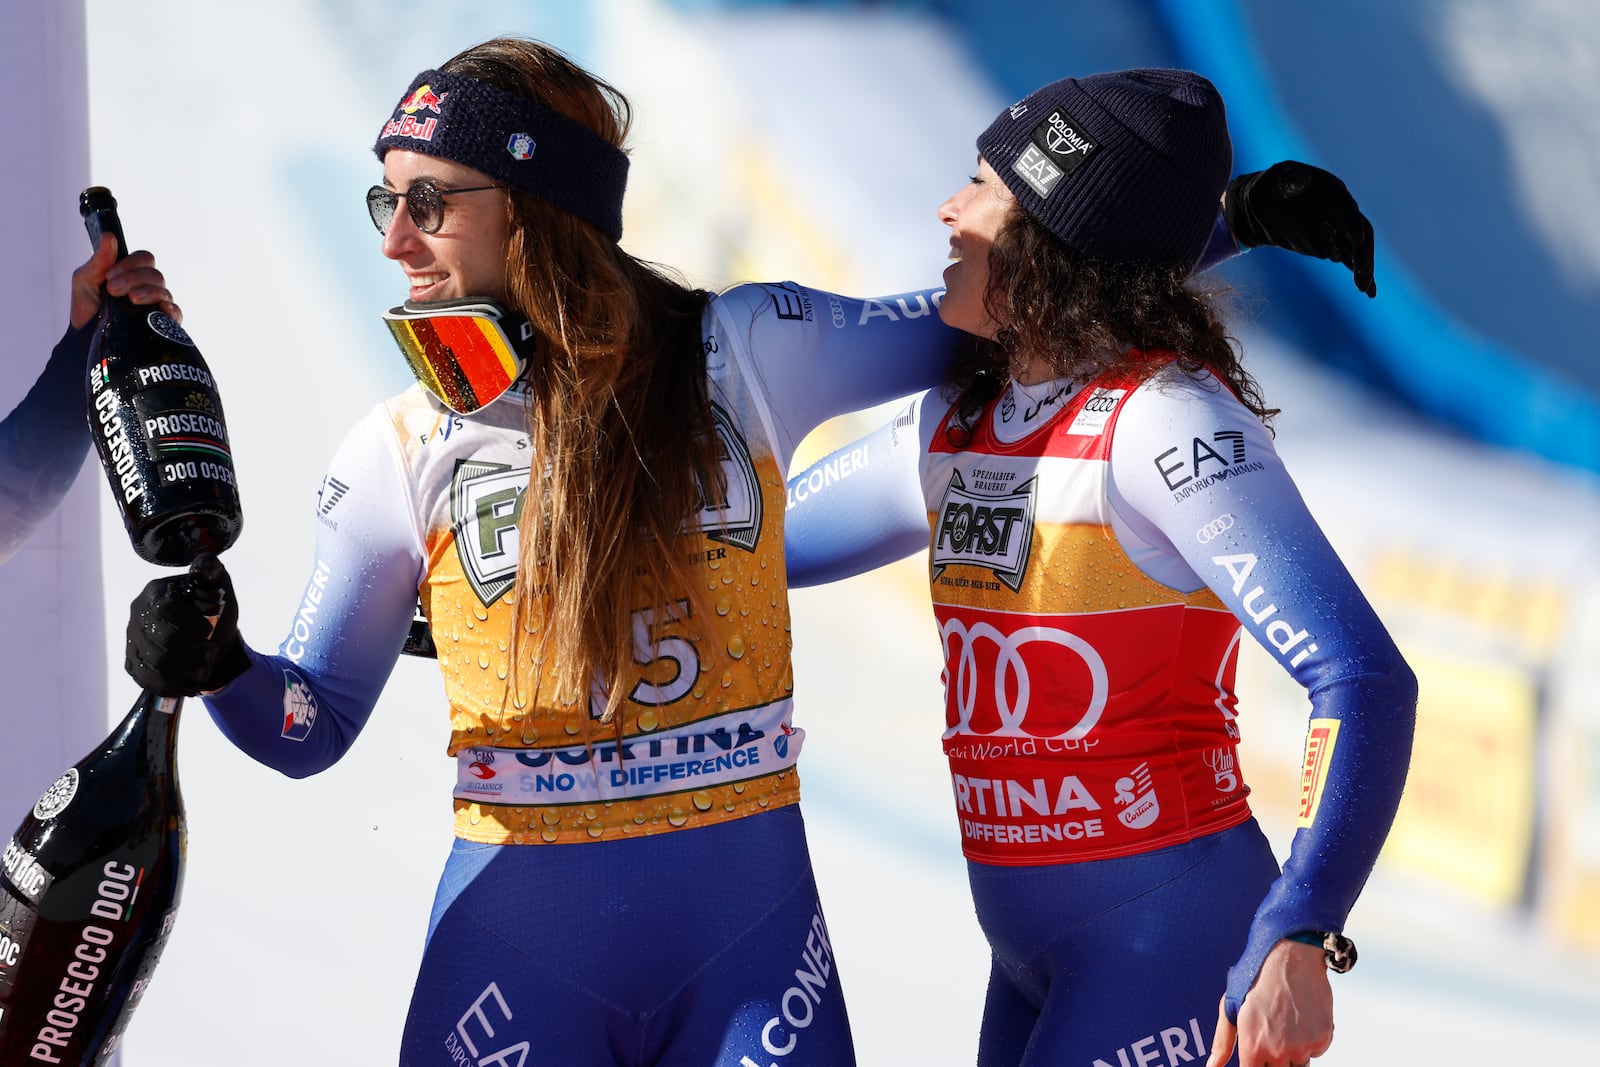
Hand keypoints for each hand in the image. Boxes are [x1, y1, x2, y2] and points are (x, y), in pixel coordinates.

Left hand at [70, 233, 182, 328]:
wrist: (86, 340)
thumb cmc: (87, 310)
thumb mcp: (85, 281)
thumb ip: (98, 260)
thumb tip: (109, 237)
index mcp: (131, 274)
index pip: (145, 259)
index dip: (130, 264)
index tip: (110, 276)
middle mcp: (147, 288)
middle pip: (155, 274)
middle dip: (134, 278)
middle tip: (113, 289)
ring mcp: (156, 306)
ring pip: (163, 291)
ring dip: (147, 291)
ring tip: (131, 299)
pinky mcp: (163, 324)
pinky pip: (175, 312)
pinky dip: (169, 308)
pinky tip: (157, 309)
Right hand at [126, 553, 248, 695]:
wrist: (210, 641)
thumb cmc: (214, 609)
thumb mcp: (218, 586)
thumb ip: (211, 572)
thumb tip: (204, 566)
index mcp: (155, 593)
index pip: (164, 609)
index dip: (189, 623)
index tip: (209, 630)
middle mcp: (137, 616)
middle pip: (161, 641)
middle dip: (192, 651)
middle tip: (211, 653)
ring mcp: (132, 642)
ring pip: (156, 664)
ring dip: (187, 671)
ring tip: (205, 669)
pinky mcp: (133, 664)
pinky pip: (148, 681)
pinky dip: (174, 685)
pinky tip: (192, 683)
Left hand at [1207, 940, 1332, 1066]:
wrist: (1290, 956)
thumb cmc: (1256, 977)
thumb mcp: (1230, 1006)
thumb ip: (1222, 1042)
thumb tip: (1212, 1065)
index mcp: (1253, 1047)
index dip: (1255, 1064)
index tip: (1257, 1056)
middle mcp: (1278, 1051)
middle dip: (1274, 1060)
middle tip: (1272, 1032)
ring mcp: (1303, 1047)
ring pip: (1299, 1065)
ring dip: (1293, 1052)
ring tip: (1284, 1022)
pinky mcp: (1323, 1039)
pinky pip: (1316, 1051)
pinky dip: (1310, 1040)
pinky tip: (1301, 1017)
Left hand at [1224, 161, 1376, 297]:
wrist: (1265, 203)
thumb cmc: (1270, 188)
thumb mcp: (1275, 181)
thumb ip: (1289, 181)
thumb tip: (1301, 178)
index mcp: (1331, 191)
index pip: (1346, 209)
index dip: (1351, 224)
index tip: (1356, 241)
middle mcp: (1341, 210)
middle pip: (1359, 232)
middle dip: (1362, 252)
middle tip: (1362, 272)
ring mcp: (1338, 228)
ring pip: (1357, 249)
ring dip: (1363, 268)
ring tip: (1364, 288)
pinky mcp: (1333, 244)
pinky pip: (1349, 259)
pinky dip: (1359, 274)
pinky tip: (1369, 292)